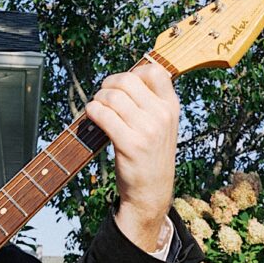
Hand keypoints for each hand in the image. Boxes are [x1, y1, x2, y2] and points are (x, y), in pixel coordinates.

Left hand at [84, 62, 178, 251]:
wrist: (151, 191)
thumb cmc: (151, 154)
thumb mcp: (163, 125)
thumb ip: (150, 101)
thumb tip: (122, 78)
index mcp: (172, 107)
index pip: (154, 71)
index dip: (133, 72)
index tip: (124, 87)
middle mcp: (162, 115)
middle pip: (127, 80)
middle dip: (108, 85)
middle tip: (103, 97)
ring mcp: (147, 130)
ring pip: (111, 96)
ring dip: (97, 100)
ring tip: (97, 110)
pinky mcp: (130, 144)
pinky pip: (103, 115)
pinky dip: (91, 112)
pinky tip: (92, 118)